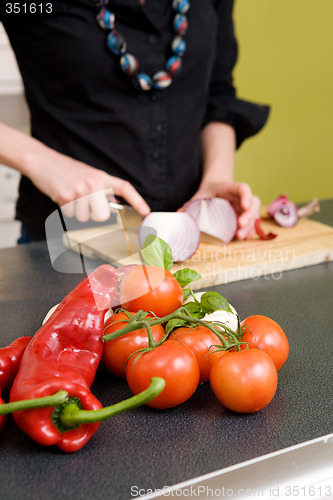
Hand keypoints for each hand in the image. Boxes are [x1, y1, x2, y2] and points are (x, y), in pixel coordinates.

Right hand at [27, 149, 150, 221]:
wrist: (43, 161)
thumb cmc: (66, 170)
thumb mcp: (89, 175)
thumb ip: (101, 188)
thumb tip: (113, 203)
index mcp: (101, 177)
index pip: (124, 188)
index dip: (137, 200)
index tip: (145, 211)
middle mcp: (93, 183)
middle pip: (102, 215)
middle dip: (93, 215)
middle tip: (85, 205)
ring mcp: (79, 190)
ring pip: (84, 218)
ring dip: (76, 212)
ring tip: (70, 197)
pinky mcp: (65, 196)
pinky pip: (70, 214)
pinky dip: (65, 209)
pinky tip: (62, 196)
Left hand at [179, 181, 259, 239]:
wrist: (215, 190)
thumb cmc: (208, 193)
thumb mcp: (200, 195)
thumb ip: (191, 204)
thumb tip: (179, 213)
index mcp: (231, 188)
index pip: (243, 188)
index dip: (246, 196)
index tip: (244, 205)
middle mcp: (241, 197)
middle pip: (253, 203)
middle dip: (249, 215)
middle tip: (241, 224)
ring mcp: (245, 207)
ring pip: (254, 214)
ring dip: (250, 226)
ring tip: (241, 235)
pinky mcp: (245, 216)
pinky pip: (251, 223)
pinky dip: (249, 230)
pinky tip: (244, 237)